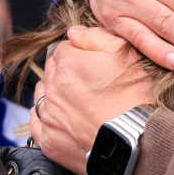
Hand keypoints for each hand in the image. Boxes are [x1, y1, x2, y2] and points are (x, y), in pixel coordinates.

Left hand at [31, 27, 154, 173]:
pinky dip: (45, 119)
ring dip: (54, 94)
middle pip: (51, 71)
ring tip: (76, 103)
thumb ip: (96, 36)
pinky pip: (37, 123)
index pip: (64, 49)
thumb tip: (73, 32)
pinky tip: (60, 119)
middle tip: (88, 84)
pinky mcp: (49, 140)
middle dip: (66, 73)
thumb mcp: (125, 54)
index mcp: (68, 63)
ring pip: (42, 95)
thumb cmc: (135, 98)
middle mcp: (52, 88)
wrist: (137, 142)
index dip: (79, 55)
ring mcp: (49, 115)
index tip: (92, 65)